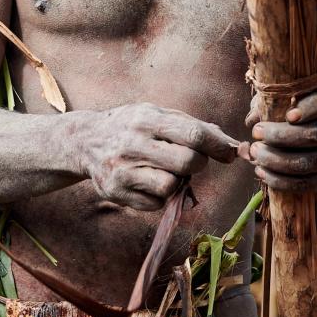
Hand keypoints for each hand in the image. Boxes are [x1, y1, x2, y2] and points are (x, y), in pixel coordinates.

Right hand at [77, 103, 236, 210]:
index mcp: (147, 119)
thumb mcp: (156, 114)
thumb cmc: (131, 125)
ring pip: (172, 186)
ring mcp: (123, 170)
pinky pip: (156, 203)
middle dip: (198, 164)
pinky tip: (148, 180)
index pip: (193, 135)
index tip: (231, 153)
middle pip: (187, 163)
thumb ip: (191, 125)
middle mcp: (133, 144)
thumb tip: (230, 144)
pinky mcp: (117, 192)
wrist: (85, 140)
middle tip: (192, 160)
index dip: (218, 146)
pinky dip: (160, 195)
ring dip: (177, 181)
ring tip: (166, 170)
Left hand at [247, 82, 316, 194]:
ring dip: (276, 160)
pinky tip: (263, 172)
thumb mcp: (312, 100)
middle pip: (315, 134)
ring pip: (309, 162)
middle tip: (256, 132)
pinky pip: (308, 183)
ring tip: (256, 153)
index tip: (288, 116)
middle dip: (281, 136)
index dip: (310, 107)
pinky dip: (282, 181)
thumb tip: (254, 117)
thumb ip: (283, 101)